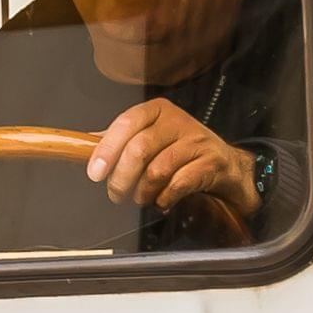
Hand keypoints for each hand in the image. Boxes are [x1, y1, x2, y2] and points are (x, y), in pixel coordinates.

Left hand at [85, 97, 262, 228]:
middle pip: (139, 148)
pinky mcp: (211, 162)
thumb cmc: (183, 151)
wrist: (227, 165)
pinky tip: (162, 201)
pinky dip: (165, 197)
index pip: (126, 124)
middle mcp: (177, 121)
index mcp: (157, 111)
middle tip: (115, 194)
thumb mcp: (152, 138)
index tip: (95, 173)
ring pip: (158, 169)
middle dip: (122, 178)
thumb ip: (121, 140)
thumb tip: (85, 144)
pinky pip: (179, 183)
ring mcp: (197, 140)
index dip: (107, 149)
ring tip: (141, 199)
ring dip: (143, 191)